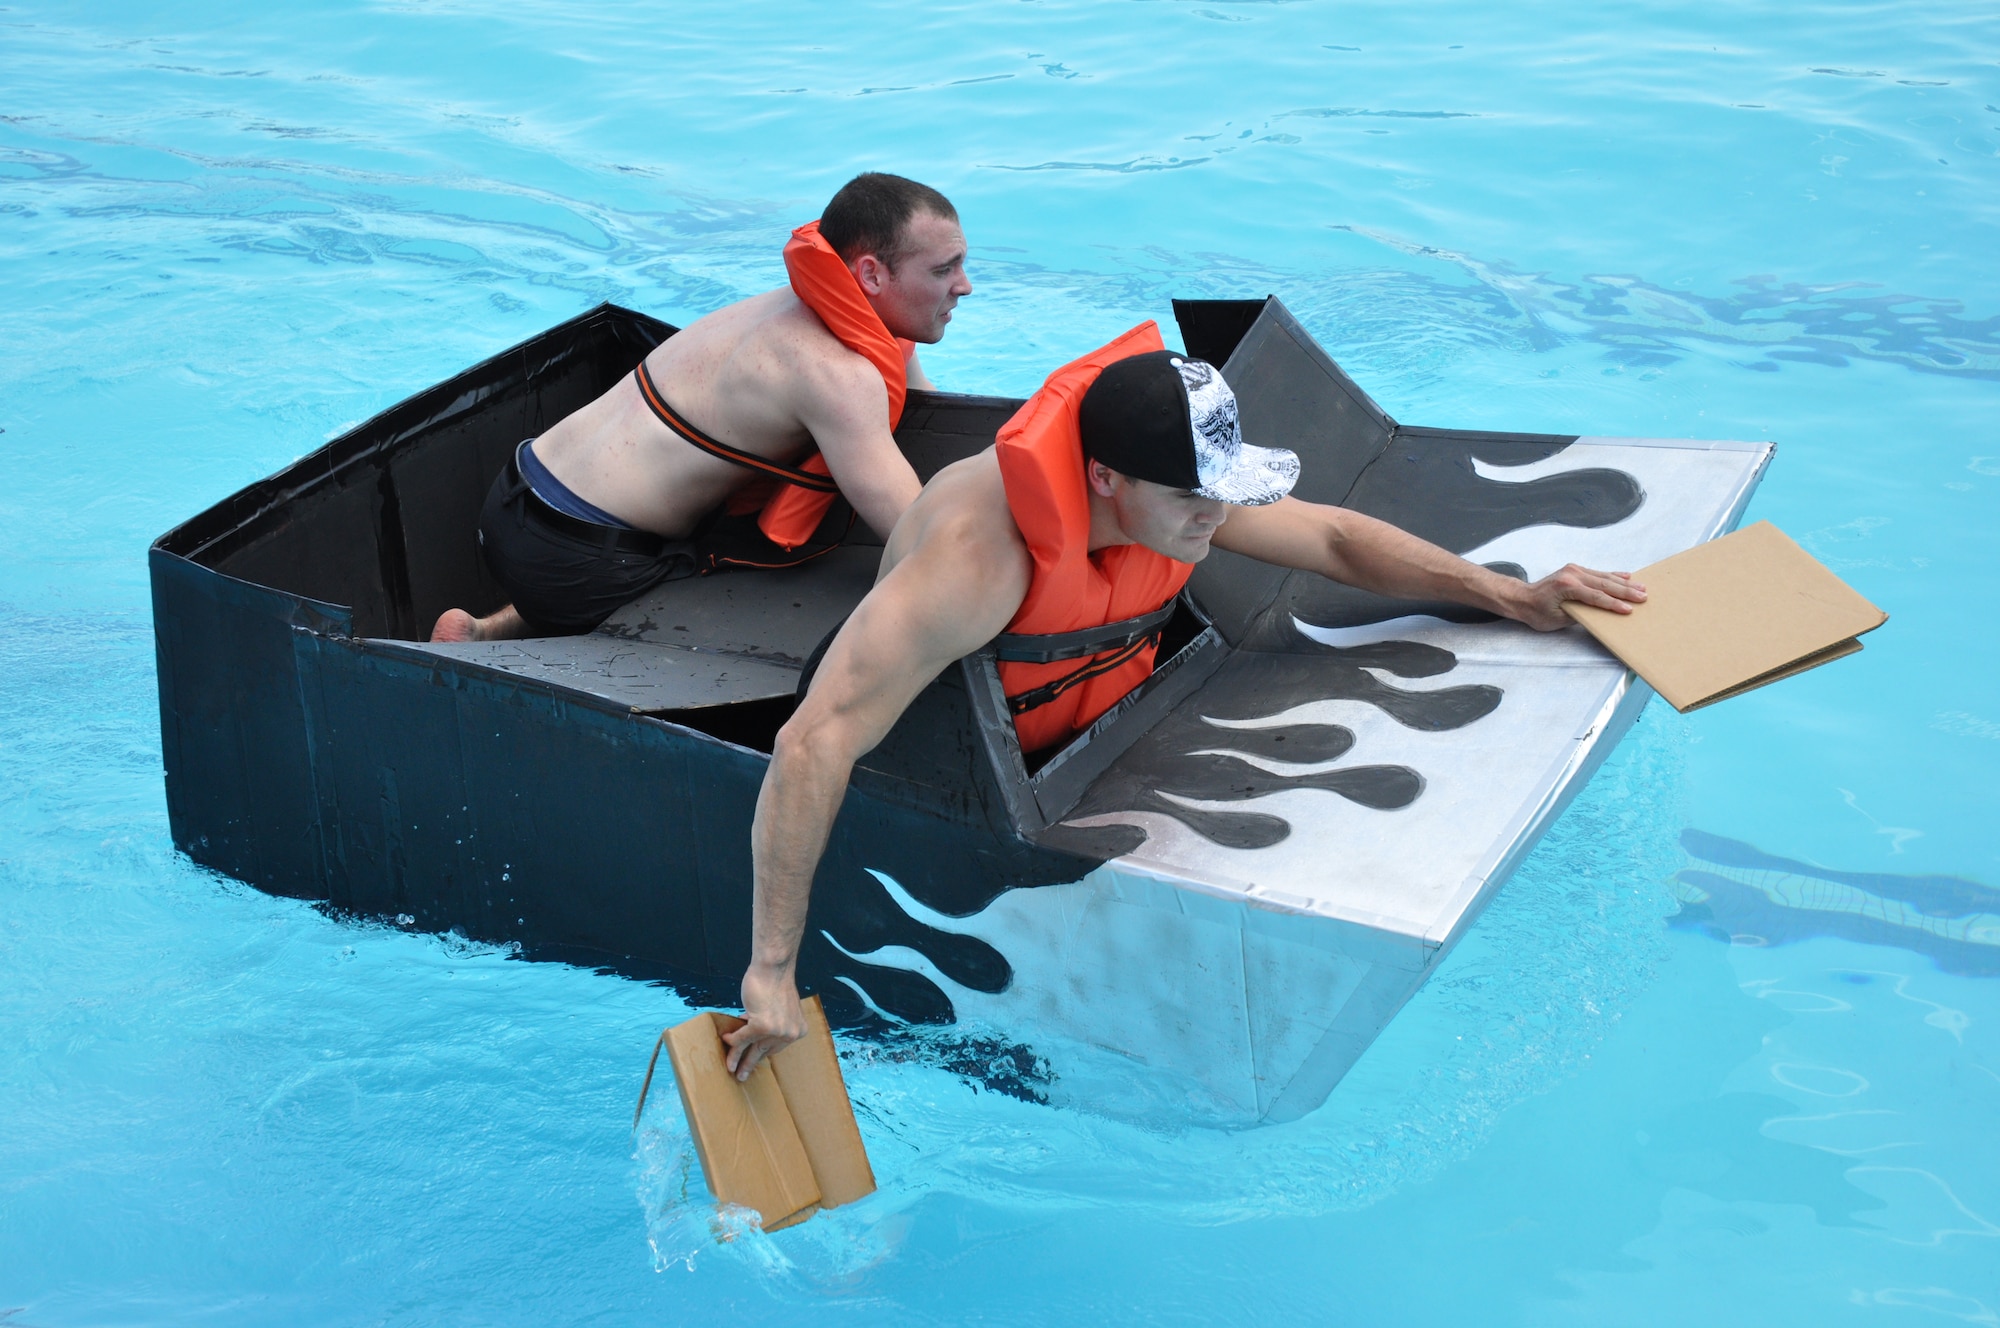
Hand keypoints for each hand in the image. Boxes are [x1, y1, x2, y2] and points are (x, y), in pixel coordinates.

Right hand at [722, 963, 805, 1081]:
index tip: (752, 1059)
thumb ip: (768, 1021)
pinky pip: (742, 1037)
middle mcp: (790, 1034)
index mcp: (798, 1030)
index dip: (760, 1052)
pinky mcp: (761, 1026)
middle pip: (765, 1051)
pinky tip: (725, 1040)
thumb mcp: (776, 1008)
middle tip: (742, 1075)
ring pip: (752, 1047)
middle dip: (750, 1063)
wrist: (773, 967)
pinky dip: (732, 1040)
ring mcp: (776, 1031)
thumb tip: (749, 1032)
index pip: (776, 1047)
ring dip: (737, 1058)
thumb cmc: (774, 982)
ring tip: (730, 1068)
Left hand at [1508, 564, 1646, 630]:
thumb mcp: (1557, 619)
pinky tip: (1627, 577)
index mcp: (1567, 586)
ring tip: (1642, 588)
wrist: (1522, 598)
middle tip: (1643, 597)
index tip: (1629, 610)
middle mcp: (1572, 574)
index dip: (1614, 604)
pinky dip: (1613, 575)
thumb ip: (1579, 614)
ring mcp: (1574, 570)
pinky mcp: (1575, 570)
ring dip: (1624, 583)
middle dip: (1626, 592)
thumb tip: (1600, 614)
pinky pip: (1598, 573)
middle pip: (1604, 584)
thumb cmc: (1536, 612)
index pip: (1596, 597)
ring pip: (1604, 577)